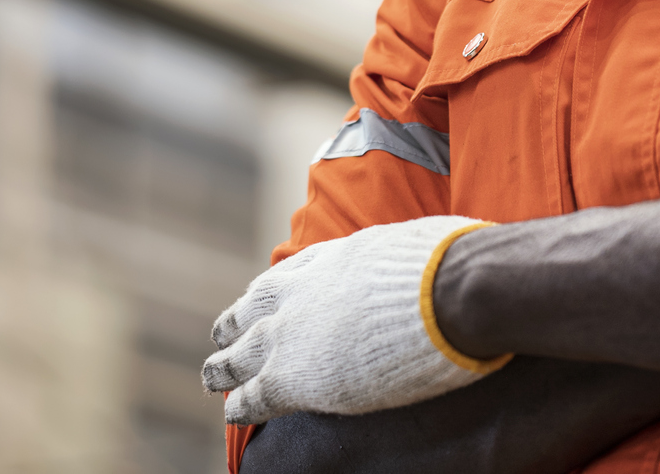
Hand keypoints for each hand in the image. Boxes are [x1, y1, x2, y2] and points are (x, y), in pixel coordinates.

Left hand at [204, 215, 506, 423]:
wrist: (447, 293)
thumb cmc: (448, 266)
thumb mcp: (413, 244)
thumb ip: (400, 258)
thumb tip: (428, 255)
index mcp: (329, 259)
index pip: (286, 276)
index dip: (271, 293)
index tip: (260, 300)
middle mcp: (299, 293)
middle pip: (252, 310)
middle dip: (236, 324)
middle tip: (221, 335)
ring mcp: (290, 335)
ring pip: (239, 353)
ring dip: (224, 365)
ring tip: (211, 376)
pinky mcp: (292, 379)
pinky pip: (252, 397)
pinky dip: (239, 406)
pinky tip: (232, 415)